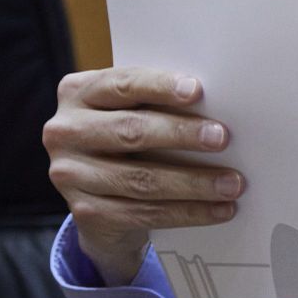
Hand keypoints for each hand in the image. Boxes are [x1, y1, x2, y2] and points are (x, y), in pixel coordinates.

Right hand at [43, 67, 243, 285]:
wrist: (101, 198)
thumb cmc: (129, 141)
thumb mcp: (134, 112)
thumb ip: (160, 104)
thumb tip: (220, 104)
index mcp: (78, 94)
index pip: (121, 84)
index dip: (160, 86)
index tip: (197, 90)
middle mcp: (65, 132)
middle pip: (131, 131)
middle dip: (181, 135)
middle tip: (223, 138)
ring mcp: (70, 174)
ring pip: (141, 179)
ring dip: (194, 183)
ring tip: (233, 184)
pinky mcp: (85, 212)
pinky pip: (145, 213)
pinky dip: (188, 212)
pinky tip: (220, 209)